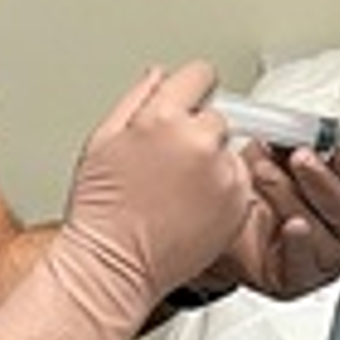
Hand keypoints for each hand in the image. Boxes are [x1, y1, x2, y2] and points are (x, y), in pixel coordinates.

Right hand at [0, 61, 253, 339]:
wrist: (113, 264)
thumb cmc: (101, 208)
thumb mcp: (102, 140)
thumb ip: (136, 99)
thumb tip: (160, 75)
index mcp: (163, 117)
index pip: (200, 75)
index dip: (191, 89)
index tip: (188, 102)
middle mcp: (199, 141)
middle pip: (216, 116)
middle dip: (197, 131)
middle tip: (170, 162)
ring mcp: (222, 174)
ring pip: (229, 151)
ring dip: (212, 162)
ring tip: (177, 190)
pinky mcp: (237, 203)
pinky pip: (239, 182)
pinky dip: (222, 191)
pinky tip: (191, 208)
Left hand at [198, 140, 339, 299]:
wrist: (221, 218)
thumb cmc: (262, 188)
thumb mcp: (284, 156)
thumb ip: (303, 144)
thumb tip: (309, 131)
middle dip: (323, 180)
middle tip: (300, 157)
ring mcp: (324, 261)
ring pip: (322, 233)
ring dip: (293, 198)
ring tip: (265, 174)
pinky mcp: (296, 279)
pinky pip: (302, 264)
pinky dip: (297, 243)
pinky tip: (290, 225)